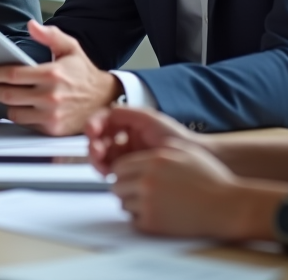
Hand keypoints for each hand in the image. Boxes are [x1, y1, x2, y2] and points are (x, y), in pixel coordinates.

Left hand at [0, 20, 119, 134]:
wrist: (105, 99)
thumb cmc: (84, 73)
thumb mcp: (70, 48)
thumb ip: (50, 35)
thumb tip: (31, 24)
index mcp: (52, 74)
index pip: (13, 74)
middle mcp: (51, 96)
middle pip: (8, 94)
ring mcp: (51, 115)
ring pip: (14, 112)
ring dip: (1, 105)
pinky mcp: (52, 129)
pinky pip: (25, 124)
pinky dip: (17, 116)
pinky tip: (14, 107)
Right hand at [86, 106, 203, 174]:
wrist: (195, 159)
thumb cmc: (176, 138)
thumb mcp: (149, 119)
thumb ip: (126, 113)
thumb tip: (105, 114)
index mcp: (127, 124)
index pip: (103, 122)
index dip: (93, 125)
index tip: (92, 131)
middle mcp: (124, 139)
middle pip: (99, 140)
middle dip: (93, 145)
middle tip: (97, 151)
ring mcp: (126, 156)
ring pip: (101, 156)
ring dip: (97, 159)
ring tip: (102, 164)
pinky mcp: (129, 172)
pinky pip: (111, 170)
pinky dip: (105, 171)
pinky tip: (108, 173)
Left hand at [111, 137, 244, 238]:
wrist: (228, 207)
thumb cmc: (212, 180)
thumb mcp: (187, 153)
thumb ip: (161, 150)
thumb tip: (143, 153)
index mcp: (154, 161)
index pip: (119, 167)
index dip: (123, 173)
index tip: (130, 178)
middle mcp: (147, 181)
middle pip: (116, 186)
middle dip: (125, 189)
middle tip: (137, 193)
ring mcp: (149, 203)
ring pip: (123, 204)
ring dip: (133, 205)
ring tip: (151, 204)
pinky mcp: (153, 223)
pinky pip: (134, 221)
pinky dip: (141, 220)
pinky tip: (157, 215)